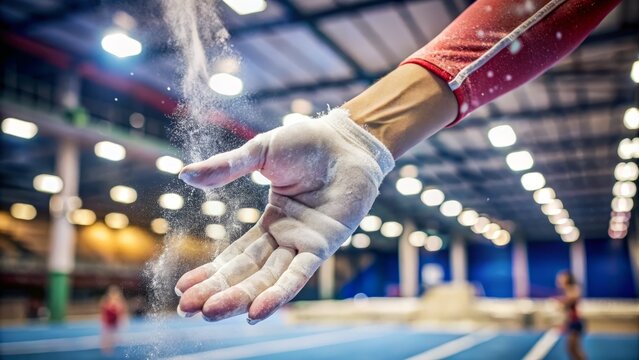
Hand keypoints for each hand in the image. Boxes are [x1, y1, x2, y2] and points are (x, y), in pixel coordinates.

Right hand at [175, 108, 393, 323]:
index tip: (183, 289)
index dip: (211, 273)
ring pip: (268, 279)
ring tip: (211, 313)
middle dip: (218, 291)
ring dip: (241, 297)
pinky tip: (255, 311)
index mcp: (272, 223)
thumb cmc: (308, 142)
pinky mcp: (323, 245)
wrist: (347, 140)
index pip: (237, 256)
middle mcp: (286, 239)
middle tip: (187, 310)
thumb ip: (225, 168)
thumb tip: (184, 175)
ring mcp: (304, 244)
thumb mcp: (259, 154)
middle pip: (247, 273)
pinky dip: (278, 293)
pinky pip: (298, 274)